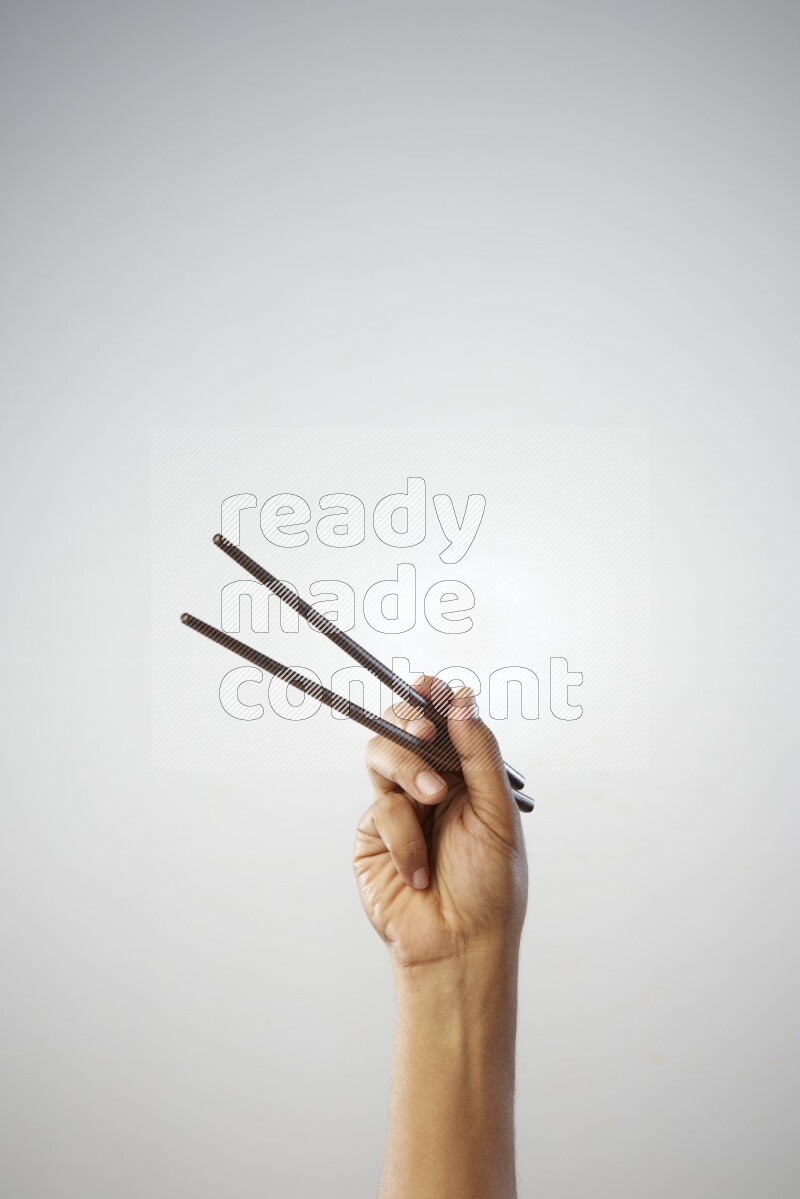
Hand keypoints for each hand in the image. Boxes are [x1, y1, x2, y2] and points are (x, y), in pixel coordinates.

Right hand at [352, 676, 528, 969]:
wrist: (460, 946)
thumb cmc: (489, 888)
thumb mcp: (497, 814)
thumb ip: (479, 755)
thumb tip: (463, 701)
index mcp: (465, 776)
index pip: (444, 723)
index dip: (433, 698)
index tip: (430, 684)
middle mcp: (429, 784)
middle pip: (403, 728)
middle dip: (411, 724)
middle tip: (425, 734)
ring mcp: (398, 807)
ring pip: (382, 756)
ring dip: (408, 771)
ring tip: (432, 800)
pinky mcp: (372, 834)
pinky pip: (380, 808)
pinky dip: (404, 836)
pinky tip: (420, 870)